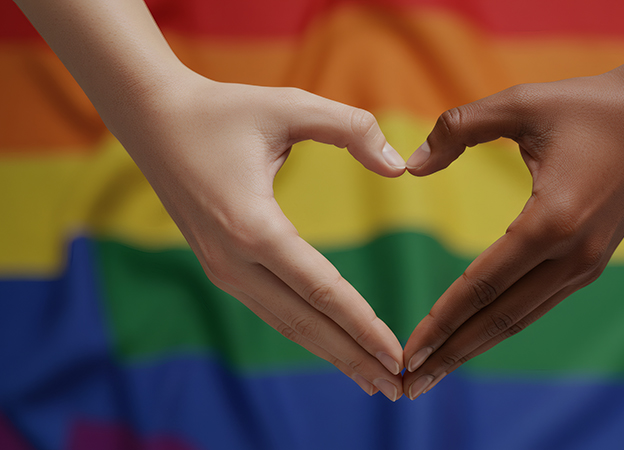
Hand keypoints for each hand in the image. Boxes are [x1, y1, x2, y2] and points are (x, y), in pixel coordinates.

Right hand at [113, 73, 407, 399]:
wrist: (152, 119)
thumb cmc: (224, 110)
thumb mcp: (290, 105)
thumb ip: (351, 128)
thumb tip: (400, 168)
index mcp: (252, 226)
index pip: (321, 289)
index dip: (362, 325)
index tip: (397, 354)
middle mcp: (234, 260)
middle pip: (305, 322)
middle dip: (353, 357)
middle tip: (398, 388)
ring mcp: (222, 269)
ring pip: (287, 324)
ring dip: (331, 353)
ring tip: (371, 380)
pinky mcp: (219, 268)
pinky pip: (271, 310)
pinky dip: (306, 333)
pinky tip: (331, 345)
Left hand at [401, 63, 623, 398]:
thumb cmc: (588, 104)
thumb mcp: (519, 103)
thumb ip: (458, 129)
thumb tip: (409, 167)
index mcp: (553, 221)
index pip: (482, 284)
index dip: (442, 319)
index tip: (408, 351)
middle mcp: (574, 254)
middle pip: (500, 318)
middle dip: (452, 352)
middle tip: (410, 385)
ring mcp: (588, 263)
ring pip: (521, 318)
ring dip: (476, 346)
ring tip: (437, 371)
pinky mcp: (594, 261)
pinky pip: (540, 302)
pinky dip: (504, 324)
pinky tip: (479, 334)